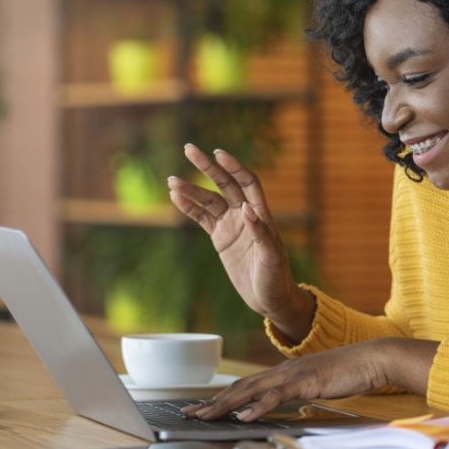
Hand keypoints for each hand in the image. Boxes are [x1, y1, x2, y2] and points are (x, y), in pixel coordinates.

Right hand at [168, 144, 313, 341]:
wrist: (269, 299)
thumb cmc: (276, 278)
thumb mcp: (272, 258)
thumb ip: (260, 233)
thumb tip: (246, 208)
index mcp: (261, 214)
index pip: (247, 182)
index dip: (234, 167)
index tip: (218, 153)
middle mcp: (245, 215)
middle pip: (224, 184)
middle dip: (207, 167)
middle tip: (189, 149)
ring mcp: (231, 225)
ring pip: (208, 201)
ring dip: (191, 189)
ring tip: (171, 180)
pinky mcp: (220, 238)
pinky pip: (202, 218)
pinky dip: (189, 207)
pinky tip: (175, 197)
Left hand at [182, 338, 438, 421]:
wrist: (371, 359)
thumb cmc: (347, 373)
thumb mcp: (314, 386)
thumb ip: (295, 394)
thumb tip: (281, 406)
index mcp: (282, 372)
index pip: (244, 385)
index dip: (220, 397)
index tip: (200, 407)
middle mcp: (281, 370)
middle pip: (239, 387)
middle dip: (212, 401)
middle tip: (188, 413)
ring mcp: (292, 375)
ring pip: (251, 391)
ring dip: (225, 404)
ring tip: (205, 416)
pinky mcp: (306, 382)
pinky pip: (278, 396)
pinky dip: (259, 406)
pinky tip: (245, 416)